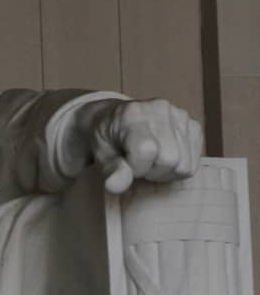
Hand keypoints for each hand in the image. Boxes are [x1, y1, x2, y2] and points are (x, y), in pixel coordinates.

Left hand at [84, 97, 202, 195]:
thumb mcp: (101, 155)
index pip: (148, 151)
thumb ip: (111, 170)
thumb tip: (115, 186)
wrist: (116, 121)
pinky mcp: (193, 126)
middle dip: (152, 171)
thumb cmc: (108, 140)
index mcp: (133, 114)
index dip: (137, 168)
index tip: (126, 164)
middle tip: (138, 164)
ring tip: (150, 161)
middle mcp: (160, 109)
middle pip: (170, 160)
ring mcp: (180, 116)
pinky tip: (163, 158)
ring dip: (165, 172)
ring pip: (184, 165)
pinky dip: (177, 168)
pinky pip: (193, 163)